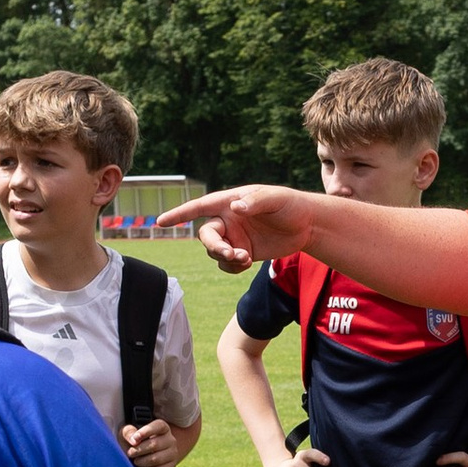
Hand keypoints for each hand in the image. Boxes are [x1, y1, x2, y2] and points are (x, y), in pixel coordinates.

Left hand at [121, 419, 179, 466]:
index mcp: (162, 427)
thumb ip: (128, 433)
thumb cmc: (134, 442)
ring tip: (136, 461)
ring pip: (156, 459)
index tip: (134, 439)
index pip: (158, 426)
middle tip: (130, 453)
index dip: (146, 432)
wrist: (142, 457)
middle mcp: (171, 439)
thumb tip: (134, 441)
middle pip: (155, 445)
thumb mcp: (127, 434)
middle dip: (138, 450)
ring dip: (142, 462)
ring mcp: (172, 454)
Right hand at [160, 184, 318, 267]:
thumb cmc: (290, 204)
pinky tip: (247, 263)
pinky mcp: (243, 252)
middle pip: (206, 236)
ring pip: (215, 252)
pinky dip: (232, 266)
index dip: (179, 214)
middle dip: (215, 247)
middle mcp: (228, 219)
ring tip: (246, 258)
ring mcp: (235, 237)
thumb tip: (235, 207)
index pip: (199, 207)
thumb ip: (254, 202)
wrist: (307, 224)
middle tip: (233, 254)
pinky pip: (227, 264)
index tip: (160, 222)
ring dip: (226, 258)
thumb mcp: (274, 199)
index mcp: (230, 201)